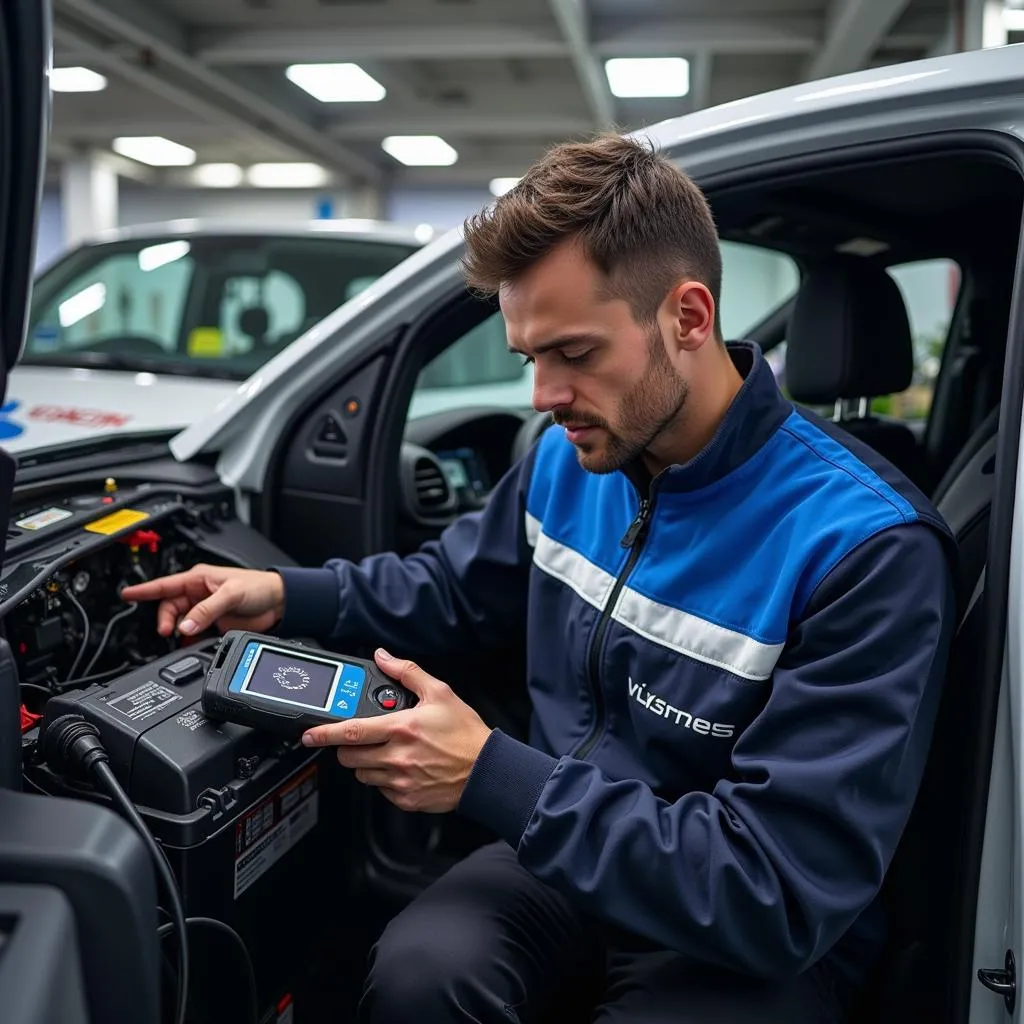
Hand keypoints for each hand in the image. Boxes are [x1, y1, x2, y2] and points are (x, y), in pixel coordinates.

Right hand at [119, 564, 285, 637]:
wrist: (280, 603)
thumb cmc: (259, 587)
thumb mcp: (231, 594)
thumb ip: (207, 610)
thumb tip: (185, 625)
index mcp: (198, 579)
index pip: (164, 584)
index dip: (144, 590)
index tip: (126, 595)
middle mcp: (199, 593)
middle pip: (169, 608)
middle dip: (165, 620)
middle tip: (168, 632)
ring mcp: (205, 610)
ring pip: (180, 622)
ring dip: (177, 631)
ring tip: (180, 638)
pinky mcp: (213, 625)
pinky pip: (193, 634)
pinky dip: (188, 640)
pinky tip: (189, 643)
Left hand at [301, 649, 492, 813]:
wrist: (486, 770)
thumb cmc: (465, 733)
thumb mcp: (439, 692)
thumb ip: (406, 672)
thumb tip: (383, 657)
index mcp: (402, 728)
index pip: (352, 731)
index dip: (324, 733)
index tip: (308, 734)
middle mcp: (398, 756)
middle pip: (350, 756)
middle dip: (348, 747)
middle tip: (362, 739)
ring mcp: (401, 781)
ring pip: (362, 775)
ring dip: (366, 764)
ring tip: (388, 753)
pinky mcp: (406, 800)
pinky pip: (381, 791)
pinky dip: (385, 780)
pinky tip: (403, 769)